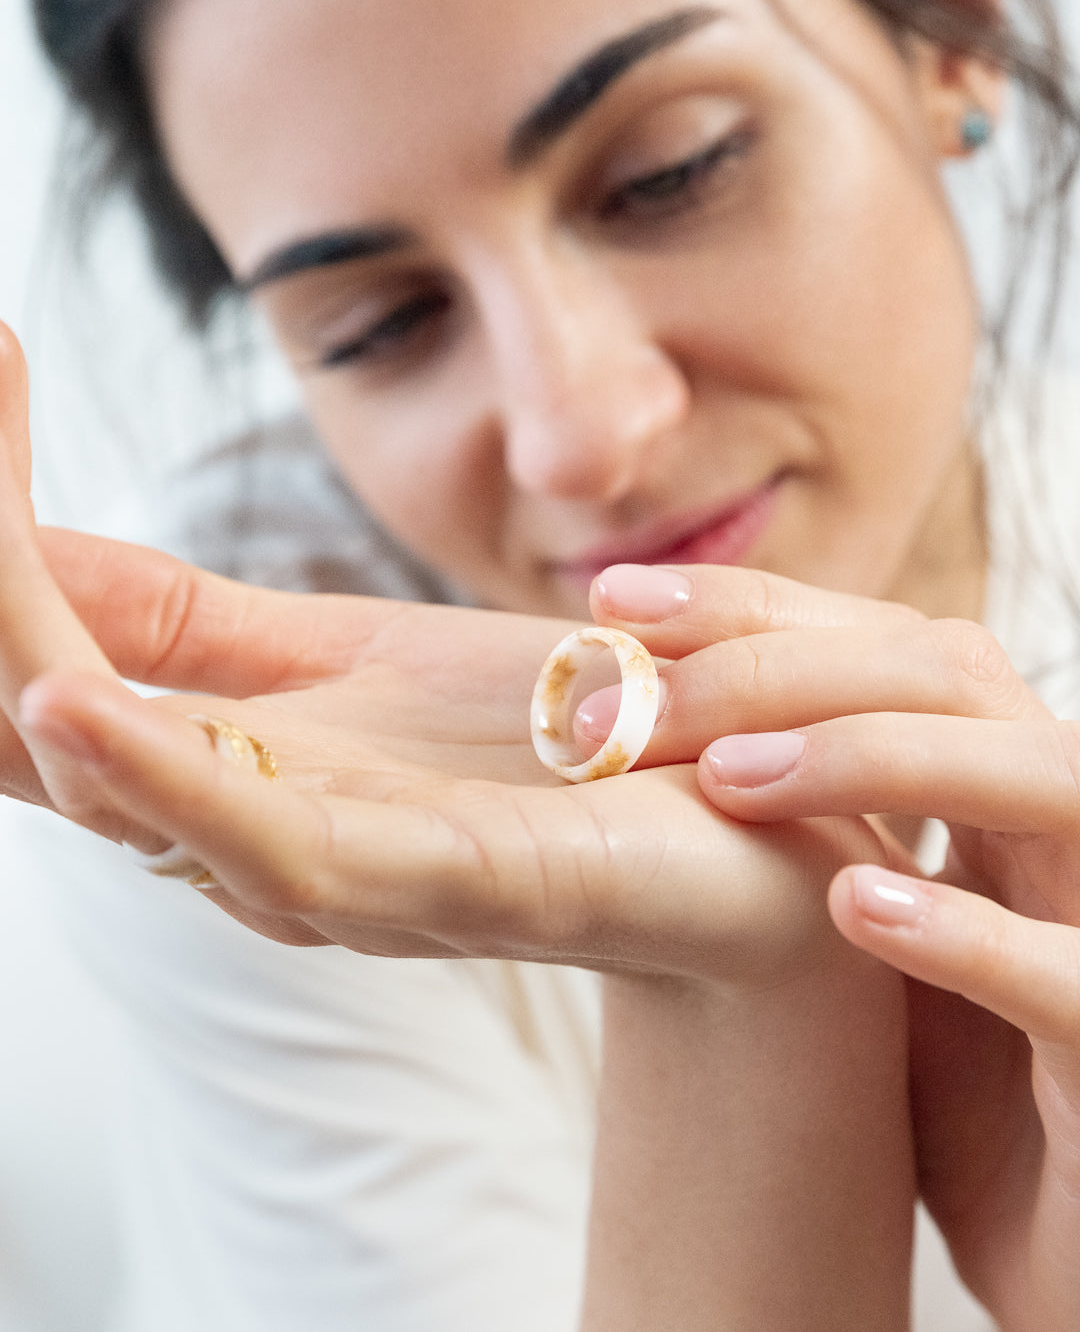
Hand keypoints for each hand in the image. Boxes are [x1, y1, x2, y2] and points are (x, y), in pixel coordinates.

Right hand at [2, 324, 892, 980]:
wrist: (744, 838)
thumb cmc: (565, 752)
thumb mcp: (363, 659)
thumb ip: (208, 634)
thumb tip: (49, 561)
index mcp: (225, 758)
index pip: (46, 634)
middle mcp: (241, 821)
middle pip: (35, 712)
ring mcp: (326, 863)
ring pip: (119, 782)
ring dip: (23, 654)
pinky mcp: (426, 885)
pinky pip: (263, 844)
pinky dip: (159, 776)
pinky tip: (75, 698)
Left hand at [589, 561, 1079, 1330]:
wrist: (1067, 1241)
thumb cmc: (964, 1081)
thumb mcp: (872, 934)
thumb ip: (802, 838)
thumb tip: (641, 749)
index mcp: (995, 788)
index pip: (883, 646)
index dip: (754, 608)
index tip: (614, 605)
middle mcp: (1061, 828)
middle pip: (950, 676)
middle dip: (781, 667)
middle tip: (631, 703)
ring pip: (1046, 779)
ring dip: (879, 757)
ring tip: (730, 779)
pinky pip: (1076, 976)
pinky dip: (971, 931)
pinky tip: (856, 905)